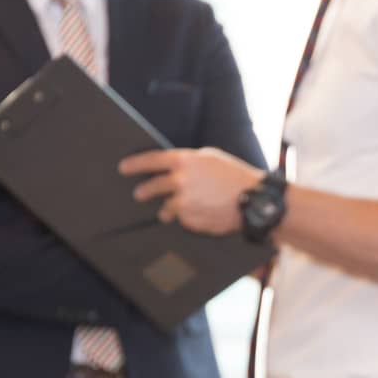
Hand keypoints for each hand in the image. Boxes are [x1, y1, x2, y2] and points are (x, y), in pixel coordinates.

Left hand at [117, 147, 262, 236]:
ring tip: (168, 211)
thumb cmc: (235, 176)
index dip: (135, 164)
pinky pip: (183, 219)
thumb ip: (190, 161)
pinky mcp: (190, 220)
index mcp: (185, 161)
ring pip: (167, 207)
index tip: (123, 168)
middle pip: (153, 187)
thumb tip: (173, 167)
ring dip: (167, 209)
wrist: (253, 200)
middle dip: (144, 191)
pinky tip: (200, 215)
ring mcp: (184, 203)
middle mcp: (181, 181)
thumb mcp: (212, 157)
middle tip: (139, 194)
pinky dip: (187, 218)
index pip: (152, 161)